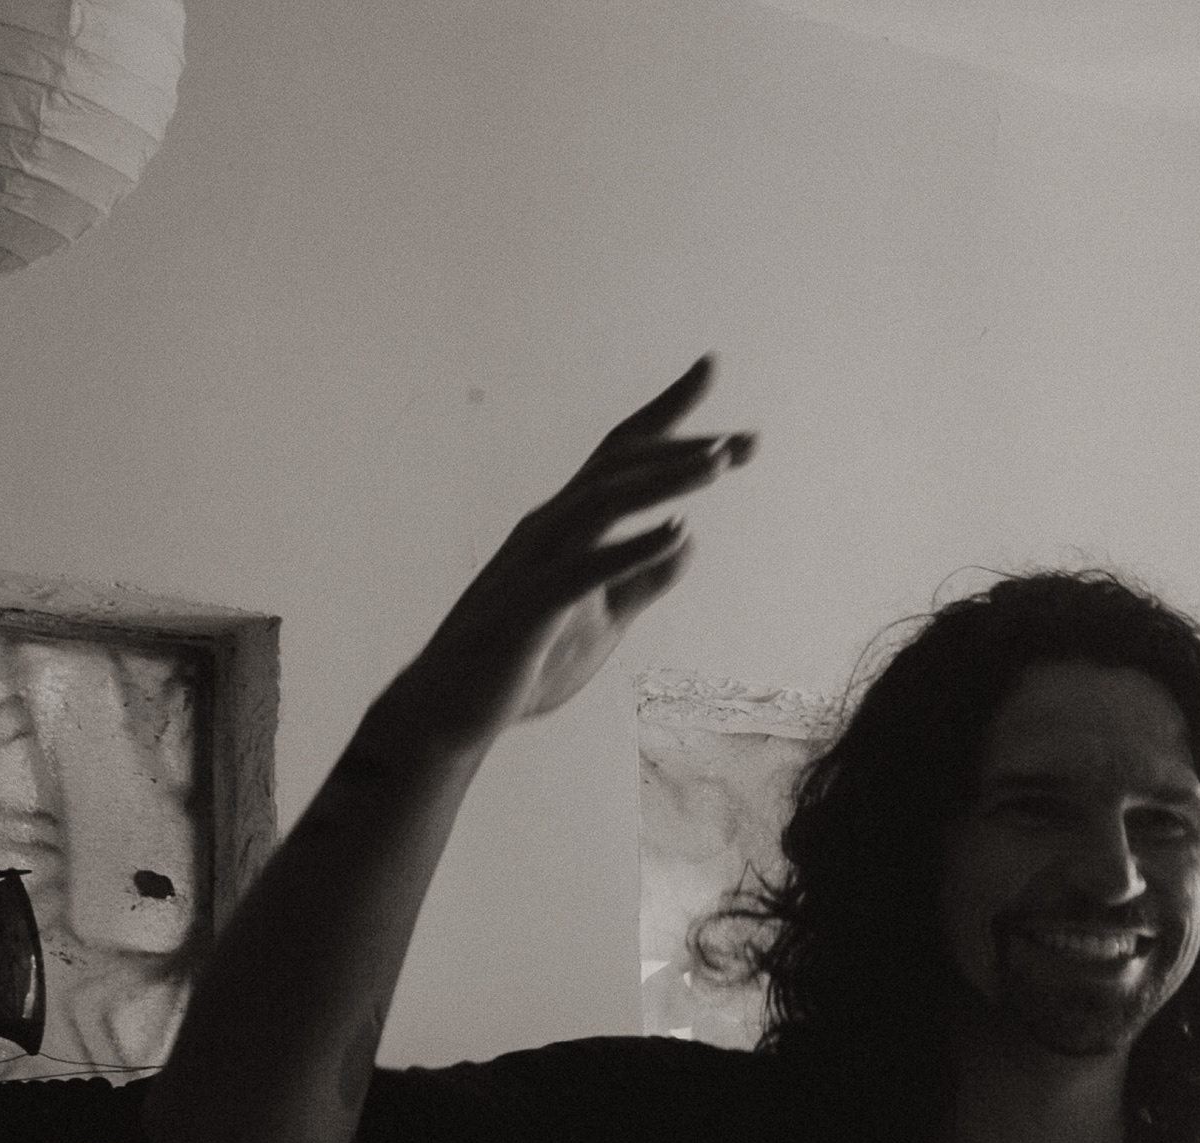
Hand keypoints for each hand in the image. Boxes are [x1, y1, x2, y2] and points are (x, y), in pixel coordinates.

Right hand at [384, 360, 753, 743]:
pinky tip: (678, 533)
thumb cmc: (525, 661)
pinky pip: (584, 569)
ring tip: (718, 465)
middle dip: (681, 447)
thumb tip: (689, 541)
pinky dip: (633, 548)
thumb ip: (643, 580)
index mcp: (567, 527)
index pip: (622, 456)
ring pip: (601, 503)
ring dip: (663, 481)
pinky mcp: (529, 607)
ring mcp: (535, 563)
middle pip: (617, 466)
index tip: (712, 374)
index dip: (668, 415)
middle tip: (746, 441)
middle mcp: (548, 528)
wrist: (454, 712)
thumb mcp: (605, 619)